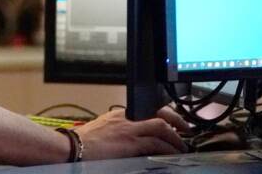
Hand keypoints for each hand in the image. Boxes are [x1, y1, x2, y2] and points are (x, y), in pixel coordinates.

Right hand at [74, 107, 188, 159]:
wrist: (74, 146)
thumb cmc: (86, 142)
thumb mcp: (105, 129)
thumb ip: (121, 128)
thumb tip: (134, 137)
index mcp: (122, 113)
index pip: (149, 107)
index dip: (166, 113)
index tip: (175, 120)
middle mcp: (128, 118)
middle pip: (159, 113)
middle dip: (177, 120)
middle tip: (186, 129)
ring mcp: (130, 129)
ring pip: (162, 127)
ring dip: (176, 137)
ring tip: (183, 146)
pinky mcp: (130, 143)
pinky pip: (156, 143)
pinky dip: (168, 148)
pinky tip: (173, 153)